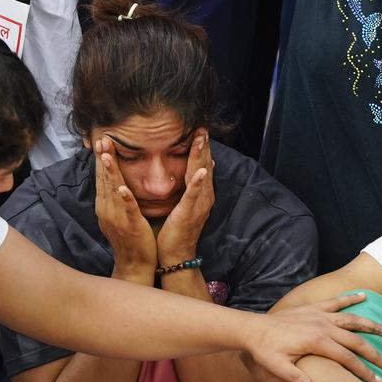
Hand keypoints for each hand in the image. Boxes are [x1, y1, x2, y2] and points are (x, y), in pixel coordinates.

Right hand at [93, 138, 156, 277]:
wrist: (134, 265)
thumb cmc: (130, 239)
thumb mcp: (118, 214)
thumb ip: (116, 197)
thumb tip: (116, 181)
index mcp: (105, 205)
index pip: (102, 178)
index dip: (101, 159)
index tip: (101, 140)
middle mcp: (107, 209)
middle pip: (104, 179)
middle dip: (103, 158)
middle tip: (103, 138)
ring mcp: (118, 218)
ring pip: (112, 190)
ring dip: (110, 172)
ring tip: (107, 154)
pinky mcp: (131, 226)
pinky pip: (128, 210)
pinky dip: (125, 198)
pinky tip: (122, 187)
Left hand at [156, 129, 213, 264]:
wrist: (176, 255)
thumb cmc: (177, 230)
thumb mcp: (186, 203)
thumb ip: (192, 186)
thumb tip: (200, 168)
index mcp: (201, 194)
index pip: (203, 165)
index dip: (203, 147)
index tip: (201, 128)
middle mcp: (204, 197)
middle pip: (205, 166)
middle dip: (204, 146)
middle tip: (203, 126)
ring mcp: (198, 205)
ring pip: (201, 176)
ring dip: (201, 157)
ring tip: (202, 139)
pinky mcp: (188, 214)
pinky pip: (193, 196)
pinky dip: (196, 182)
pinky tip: (199, 170)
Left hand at [244, 292, 381, 381]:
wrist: (252, 328)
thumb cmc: (264, 350)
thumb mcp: (277, 367)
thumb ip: (295, 378)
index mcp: (317, 341)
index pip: (347, 359)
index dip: (363, 371)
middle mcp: (323, 326)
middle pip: (356, 340)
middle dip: (375, 354)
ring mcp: (320, 315)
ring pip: (353, 319)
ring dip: (372, 326)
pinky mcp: (314, 308)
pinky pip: (337, 302)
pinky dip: (351, 299)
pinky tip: (365, 296)